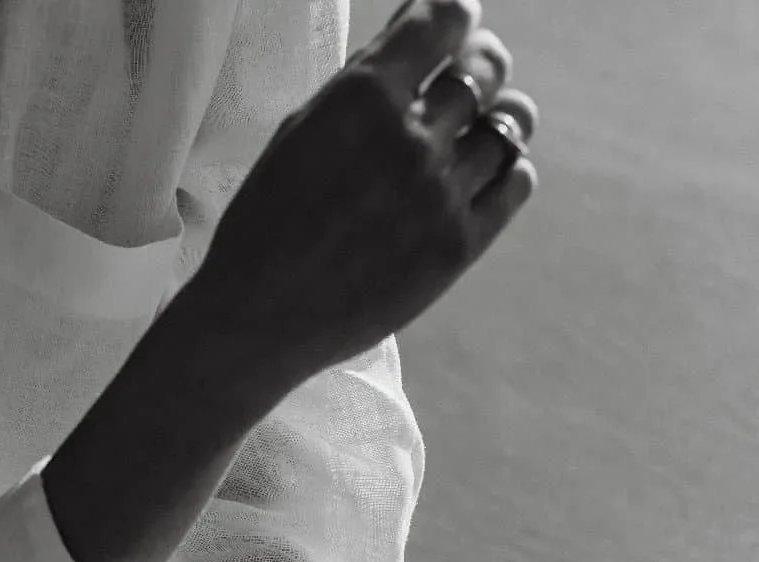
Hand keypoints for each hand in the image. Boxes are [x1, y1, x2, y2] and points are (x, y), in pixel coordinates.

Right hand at [193, 0, 539, 387]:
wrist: (260, 317)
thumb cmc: (267, 224)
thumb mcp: (300, 131)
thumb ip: (361, 84)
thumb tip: (411, 40)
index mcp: (365, 95)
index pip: (444, 19)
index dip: (456, 16)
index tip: (456, 25)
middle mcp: (412, 136)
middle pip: (486, 68)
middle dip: (482, 61)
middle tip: (473, 73)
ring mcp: (441, 192)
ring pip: (510, 124)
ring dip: (502, 115)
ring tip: (485, 126)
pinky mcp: (458, 244)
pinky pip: (515, 184)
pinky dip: (509, 169)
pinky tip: (488, 174)